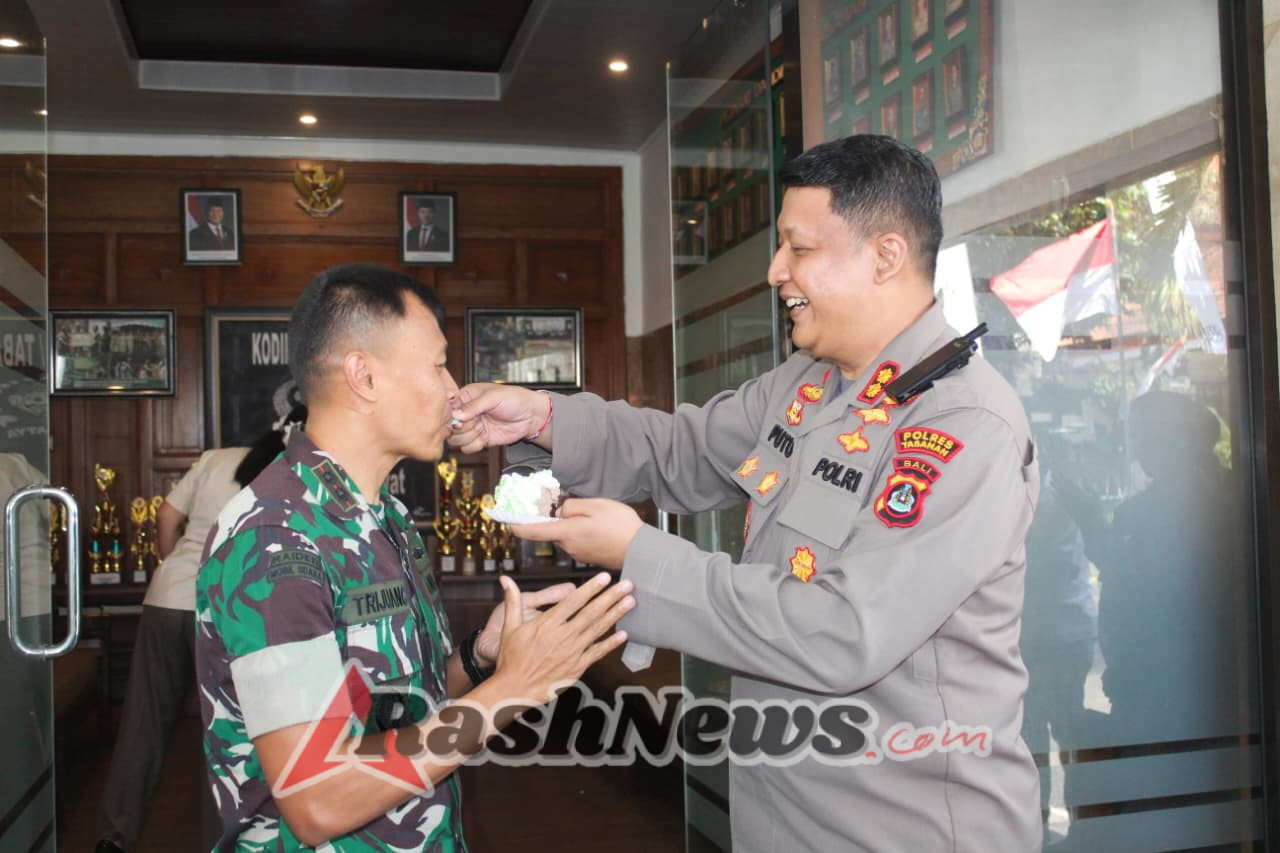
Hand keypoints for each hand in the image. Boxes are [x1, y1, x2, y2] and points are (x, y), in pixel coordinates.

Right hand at [449, 383, 549, 453]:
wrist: (531, 416)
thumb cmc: (515, 399)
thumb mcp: (493, 397)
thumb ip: (474, 406)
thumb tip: (457, 415)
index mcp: (467, 396)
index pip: (448, 408)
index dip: (451, 416)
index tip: (460, 418)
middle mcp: (467, 413)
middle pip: (450, 426)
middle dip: (461, 427)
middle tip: (475, 422)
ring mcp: (473, 427)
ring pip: (456, 439)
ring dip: (467, 436)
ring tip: (481, 428)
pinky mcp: (480, 440)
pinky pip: (467, 448)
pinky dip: (474, 445)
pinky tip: (484, 437)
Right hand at [492, 572, 633, 701]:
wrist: (514, 689)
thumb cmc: (511, 658)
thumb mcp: (509, 627)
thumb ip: (512, 601)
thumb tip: (505, 579)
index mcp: (547, 624)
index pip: (573, 601)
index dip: (591, 588)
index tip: (605, 577)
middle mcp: (562, 636)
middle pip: (591, 612)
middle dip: (610, 597)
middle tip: (628, 585)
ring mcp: (572, 652)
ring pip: (597, 629)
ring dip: (615, 615)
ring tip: (630, 602)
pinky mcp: (577, 667)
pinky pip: (597, 653)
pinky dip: (611, 643)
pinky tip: (623, 634)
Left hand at [508, 498, 643, 569]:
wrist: (641, 551)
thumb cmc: (620, 526)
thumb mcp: (595, 506)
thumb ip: (571, 506)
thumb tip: (559, 511)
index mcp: (566, 532)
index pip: (533, 531)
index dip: (515, 525)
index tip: (503, 521)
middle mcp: (568, 547)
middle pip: (553, 530)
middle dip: (558, 519)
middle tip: (578, 507)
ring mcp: (578, 554)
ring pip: (567, 535)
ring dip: (574, 526)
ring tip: (598, 518)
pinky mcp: (588, 557)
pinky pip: (578, 541)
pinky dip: (584, 533)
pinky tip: (601, 529)